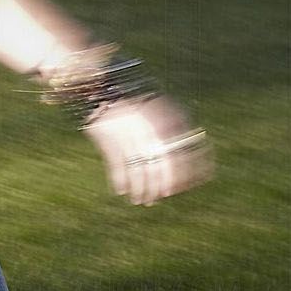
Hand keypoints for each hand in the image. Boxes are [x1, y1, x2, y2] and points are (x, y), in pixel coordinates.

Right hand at [84, 94, 211, 205]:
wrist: (107, 90)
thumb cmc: (138, 106)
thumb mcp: (161, 113)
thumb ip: (173, 135)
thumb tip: (183, 166)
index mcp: (166, 123)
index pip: (179, 157)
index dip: (180, 177)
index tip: (177, 190)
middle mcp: (149, 130)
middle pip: (158, 167)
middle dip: (158, 187)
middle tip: (157, 198)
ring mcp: (128, 133)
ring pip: (137, 170)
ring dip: (140, 189)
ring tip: (140, 199)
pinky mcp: (109, 137)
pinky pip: (117, 165)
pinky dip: (120, 180)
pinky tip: (122, 190)